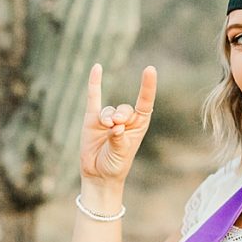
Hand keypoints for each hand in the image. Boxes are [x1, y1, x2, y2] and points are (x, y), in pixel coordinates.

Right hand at [79, 63, 156, 185]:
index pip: (145, 102)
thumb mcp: (121, 154)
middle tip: (117, 125)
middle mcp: (126, 119)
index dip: (147, 87)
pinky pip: (93, 98)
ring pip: (109, 110)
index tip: (149, 70)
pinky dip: (94, 83)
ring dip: (107, 118)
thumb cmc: (115, 164)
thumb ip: (118, 139)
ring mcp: (108, 118)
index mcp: (139, 125)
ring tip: (107, 128)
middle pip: (125, 108)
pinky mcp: (92, 119)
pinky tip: (97, 67)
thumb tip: (115, 126)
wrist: (98, 174)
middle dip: (121, 116)